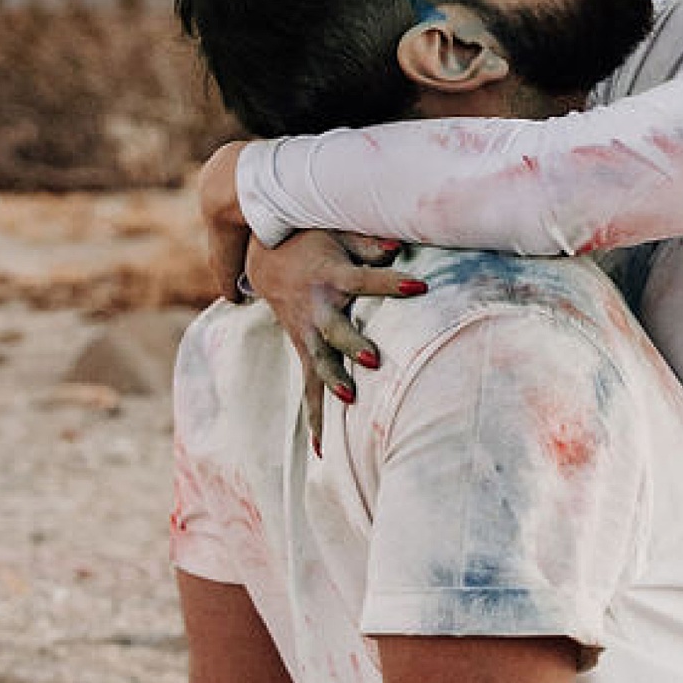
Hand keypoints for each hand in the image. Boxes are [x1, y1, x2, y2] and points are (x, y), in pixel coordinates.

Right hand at [244, 231, 426, 445]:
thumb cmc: (312, 240)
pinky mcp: (302, 349)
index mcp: (329, 276)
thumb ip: (367, 242)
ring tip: (349, 399)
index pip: (363, 280)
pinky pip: (308, 386)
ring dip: (332, 381)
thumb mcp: (337, 232)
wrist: (263, 255)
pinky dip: (314, 417)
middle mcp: (315, 308)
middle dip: (352, 344)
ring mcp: (305, 332)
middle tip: (373, 358)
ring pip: (318, 362)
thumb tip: (398, 248)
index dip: (389, 284)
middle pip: (334, 329)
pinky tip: (323, 451)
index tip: (419, 287)